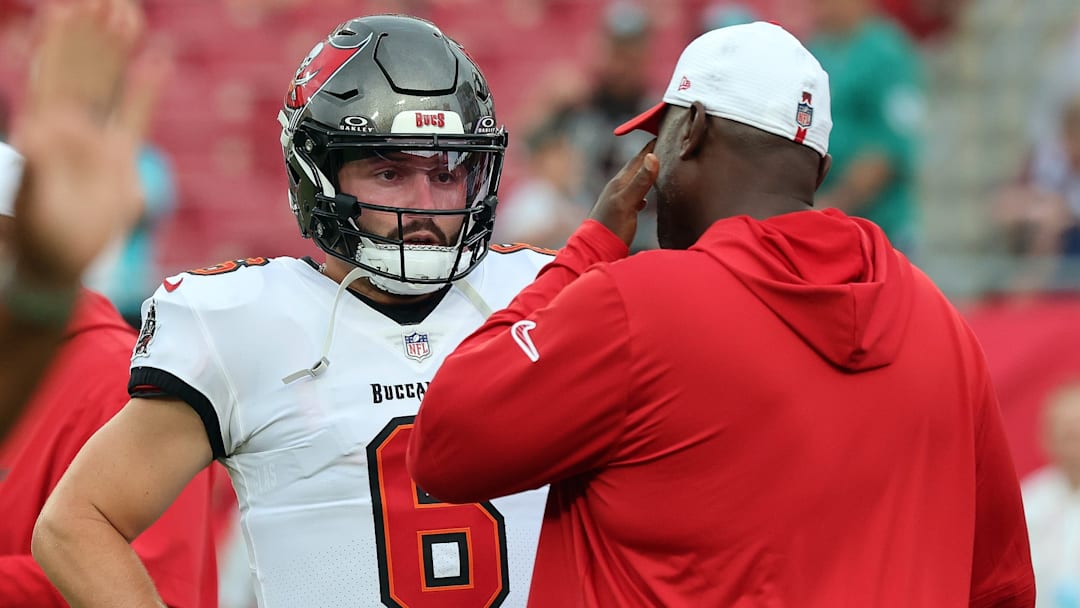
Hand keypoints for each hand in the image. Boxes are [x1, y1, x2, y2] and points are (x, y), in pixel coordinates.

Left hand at [10, 0, 164, 284]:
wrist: (61, 265)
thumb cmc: (40, 237)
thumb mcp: (32, 201)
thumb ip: (35, 166)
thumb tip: (33, 131)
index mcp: (42, 132)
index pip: (51, 77)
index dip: (58, 44)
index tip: (65, 10)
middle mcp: (67, 129)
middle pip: (81, 72)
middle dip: (91, 35)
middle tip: (104, 0)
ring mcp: (94, 141)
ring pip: (106, 86)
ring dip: (116, 51)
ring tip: (128, 14)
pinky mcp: (120, 160)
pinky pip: (135, 117)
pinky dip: (146, 91)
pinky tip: (157, 61)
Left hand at [588, 140, 657, 247]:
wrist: (594, 249)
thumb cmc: (610, 228)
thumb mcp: (627, 203)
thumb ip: (639, 182)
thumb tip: (652, 156)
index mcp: (620, 183)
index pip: (638, 159)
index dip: (651, 147)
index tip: (665, 133)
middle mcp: (618, 188)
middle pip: (637, 167)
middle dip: (650, 157)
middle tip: (665, 146)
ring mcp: (618, 200)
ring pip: (636, 182)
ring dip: (647, 174)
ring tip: (659, 169)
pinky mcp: (620, 213)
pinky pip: (634, 196)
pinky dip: (643, 192)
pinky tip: (646, 199)